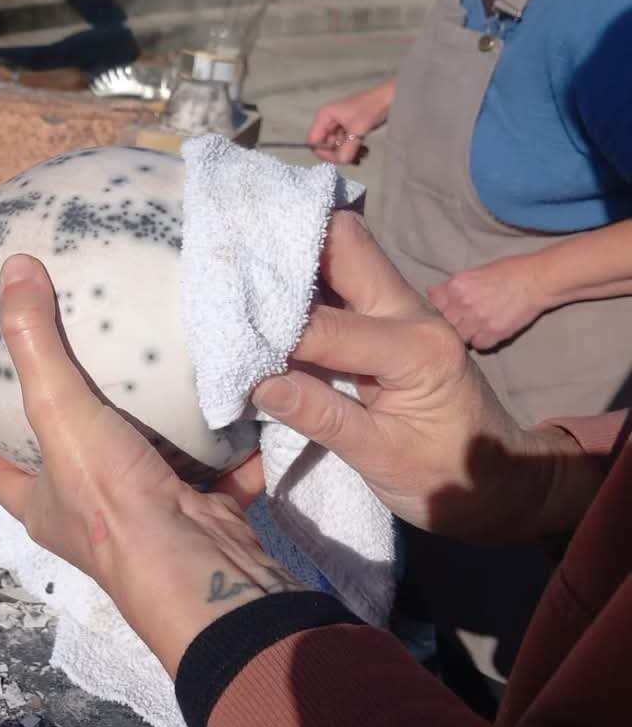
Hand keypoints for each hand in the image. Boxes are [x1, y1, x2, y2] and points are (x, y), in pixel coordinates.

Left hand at [0, 255, 304, 676]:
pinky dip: (226, 443)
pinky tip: (231, 398)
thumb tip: (12, 267)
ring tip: (162, 370)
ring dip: (160, 427)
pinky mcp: (204, 516)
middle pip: (79, 461)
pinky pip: (215, 470)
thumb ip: (38, 343)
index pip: (3, 464)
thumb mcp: (60, 411)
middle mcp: (91, 518)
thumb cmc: (112, 498)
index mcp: (44, 505)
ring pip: (150, 464)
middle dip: (87, 420)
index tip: (7, 384)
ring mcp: (152, 519)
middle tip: (98, 364)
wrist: (201, 568)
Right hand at [250, 212, 595, 541]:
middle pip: (346, 245)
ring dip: (293, 256)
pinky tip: (263, 291)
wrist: (501, 482)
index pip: (326, 327)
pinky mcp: (386, 321)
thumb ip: (322, 417)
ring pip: (342, 254)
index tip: (225, 329)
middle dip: (288, 244)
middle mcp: (410, 312)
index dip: (273, 328)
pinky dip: (301, 282)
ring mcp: (399, 310)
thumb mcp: (384, 459)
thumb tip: (258, 384)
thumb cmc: (450, 478)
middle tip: (231, 258)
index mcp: (417, 348)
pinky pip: (340, 283)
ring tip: (237, 267)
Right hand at [306, 80, 393, 163]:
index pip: (314, 141)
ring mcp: (339, 125)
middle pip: (326, 146)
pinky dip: (354, 150)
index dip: (324, 153)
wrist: (393, 96)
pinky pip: (346, 145)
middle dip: (340, 154)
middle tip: (354, 158)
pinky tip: (365, 151)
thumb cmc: (373, 108)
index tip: (340, 159)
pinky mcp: (350, 129)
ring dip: (349, 154)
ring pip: (337, 148)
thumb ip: (347, 148)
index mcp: (325, 116)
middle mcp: (329, 120)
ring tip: (363, 154)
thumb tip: (341, 162)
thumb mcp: (358, 130)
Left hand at [428, 255, 546, 350]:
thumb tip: (434, 294)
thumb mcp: (476, 272)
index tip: (444, 309)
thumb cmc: (509, 272)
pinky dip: (480, 341)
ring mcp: (478, 320)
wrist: (538, 280)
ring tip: (474, 326)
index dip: (438, 307)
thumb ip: (454, 287)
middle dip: (449, 322)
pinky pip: (478, 345)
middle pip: (444, 322)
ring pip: (458, 337)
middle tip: (460, 320)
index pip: (433, 303)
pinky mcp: (494, 333)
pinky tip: (487, 331)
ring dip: (464, 333)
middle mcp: (464, 303)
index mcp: (457, 285)